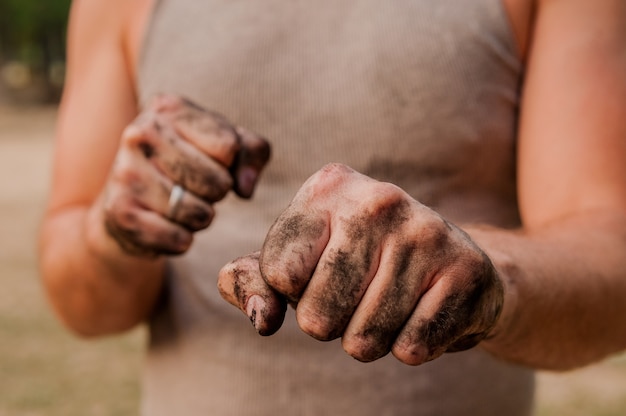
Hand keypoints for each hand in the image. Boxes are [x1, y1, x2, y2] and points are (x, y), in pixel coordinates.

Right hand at [102, 94, 269, 256]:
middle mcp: (141, 134)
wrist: (127, 204)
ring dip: (201, 218)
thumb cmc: (187, 167)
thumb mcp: (224, 146)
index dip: (231, 164)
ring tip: (181, 205)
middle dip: (217, 193)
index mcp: (169, 108)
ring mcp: (126, 172)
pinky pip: (178, 239)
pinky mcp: (120, 212)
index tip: (212, 163)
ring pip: (200, 214)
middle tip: (197, 189)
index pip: (229, 146)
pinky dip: (182, 240)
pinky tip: (166, 226)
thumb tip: (245, 187)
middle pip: (217, 182)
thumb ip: (252, 152)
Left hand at [219, 163, 502, 364]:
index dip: (293, 293)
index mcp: (329, 187)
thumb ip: (253, 282)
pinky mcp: (465, 270)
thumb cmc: (360, 265)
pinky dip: (410, 346)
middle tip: (357, 297)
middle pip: (317, 315)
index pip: (279, 274)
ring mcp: (426, 232)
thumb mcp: (298, 261)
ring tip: (389, 305)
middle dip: (330, 324)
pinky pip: (411, 348)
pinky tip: (421, 313)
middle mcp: (378, 199)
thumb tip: (261, 318)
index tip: (318, 275)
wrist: (451, 266)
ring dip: (370, 339)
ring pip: (364, 340)